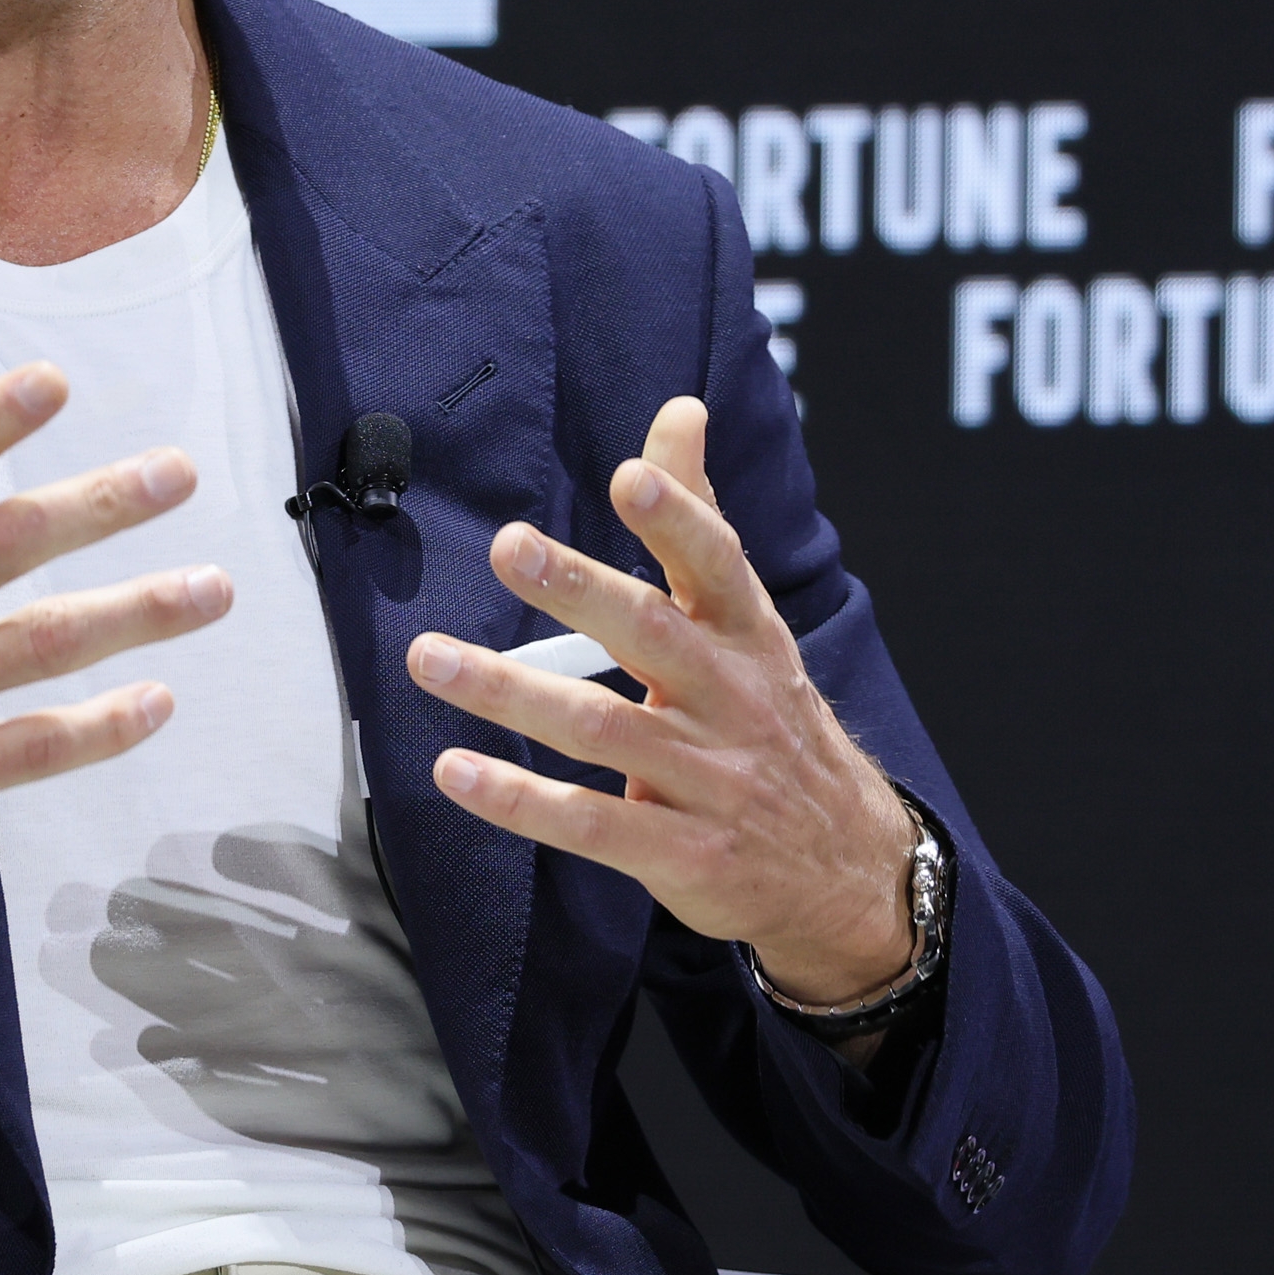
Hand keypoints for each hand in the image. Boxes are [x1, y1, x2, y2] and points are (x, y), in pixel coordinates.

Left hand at [405, 397, 913, 1008]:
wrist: (845, 865)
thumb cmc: (770, 719)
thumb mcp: (749, 621)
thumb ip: (699, 517)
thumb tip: (680, 409)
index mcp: (748, 634)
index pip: (719, 564)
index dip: (678, 519)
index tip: (629, 475)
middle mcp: (732, 699)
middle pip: (652, 635)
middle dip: (580, 589)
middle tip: (510, 546)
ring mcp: (709, 779)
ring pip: (601, 727)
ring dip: (508, 692)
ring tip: (429, 657)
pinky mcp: (682, 852)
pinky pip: (590, 823)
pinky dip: (518, 800)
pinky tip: (453, 770)